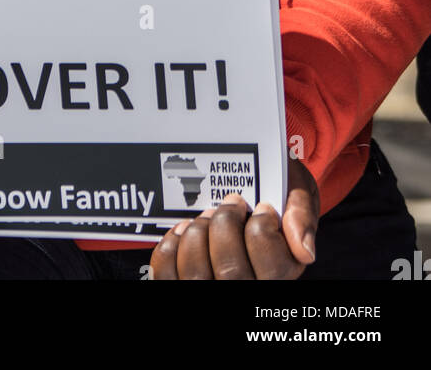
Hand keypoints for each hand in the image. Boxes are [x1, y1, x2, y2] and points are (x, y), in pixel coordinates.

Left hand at [150, 158, 318, 279]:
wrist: (253, 185)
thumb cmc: (275, 191)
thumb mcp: (298, 191)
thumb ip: (302, 212)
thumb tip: (304, 249)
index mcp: (281, 273)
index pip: (272, 266)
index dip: (262, 230)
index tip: (261, 206)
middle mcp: (248, 288)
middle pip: (231, 272)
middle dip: (225, 226)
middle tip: (230, 203)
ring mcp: (214, 289)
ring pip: (197, 276)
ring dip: (197, 236)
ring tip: (205, 217)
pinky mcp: (182, 282)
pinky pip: (168, 275)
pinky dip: (170, 248)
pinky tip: (181, 230)